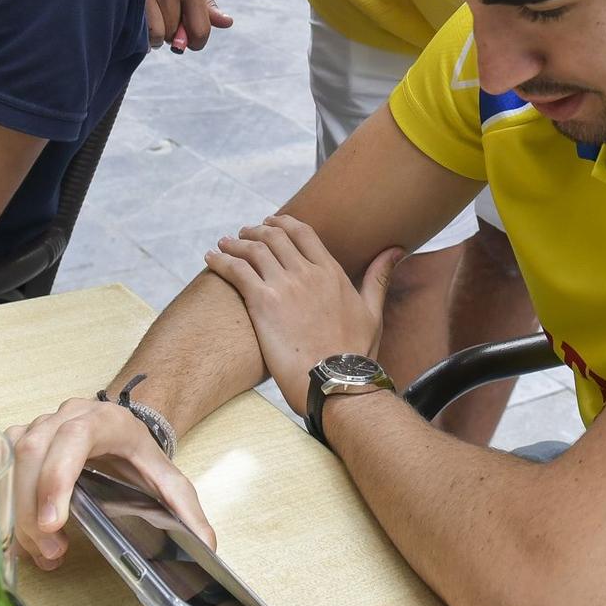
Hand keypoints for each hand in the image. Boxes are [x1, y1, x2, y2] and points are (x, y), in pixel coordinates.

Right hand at [6, 397, 214, 570]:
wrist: (122, 429)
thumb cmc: (137, 453)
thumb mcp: (166, 478)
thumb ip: (186, 510)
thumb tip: (206, 543)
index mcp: (103, 420)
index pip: (73, 439)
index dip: (58, 478)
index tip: (55, 522)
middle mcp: (66, 416)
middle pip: (34, 452)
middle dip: (34, 507)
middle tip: (51, 549)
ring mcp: (40, 424)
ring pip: (13, 460)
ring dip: (20, 511)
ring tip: (44, 551)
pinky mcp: (22, 439)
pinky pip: (0, 466)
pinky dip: (9, 504)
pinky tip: (25, 538)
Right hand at [144, 0, 233, 52]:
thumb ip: (209, 7)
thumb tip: (227, 23)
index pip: (200, 29)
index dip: (197, 43)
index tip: (191, 42)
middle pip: (177, 33)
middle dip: (175, 36)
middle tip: (171, 23)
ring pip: (160, 34)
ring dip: (160, 37)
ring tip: (159, 22)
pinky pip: (145, 32)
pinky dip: (147, 38)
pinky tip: (147, 28)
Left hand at [203, 214, 404, 412]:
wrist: (336, 381)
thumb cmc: (356, 354)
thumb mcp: (372, 312)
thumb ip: (378, 277)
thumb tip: (396, 250)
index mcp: (331, 272)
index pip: (303, 233)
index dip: (283, 224)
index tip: (270, 223)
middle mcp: (307, 273)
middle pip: (274, 236)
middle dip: (256, 230)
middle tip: (243, 233)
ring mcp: (284, 286)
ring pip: (253, 250)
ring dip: (235, 243)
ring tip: (224, 244)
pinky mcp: (262, 304)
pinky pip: (236, 271)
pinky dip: (220, 260)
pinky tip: (210, 258)